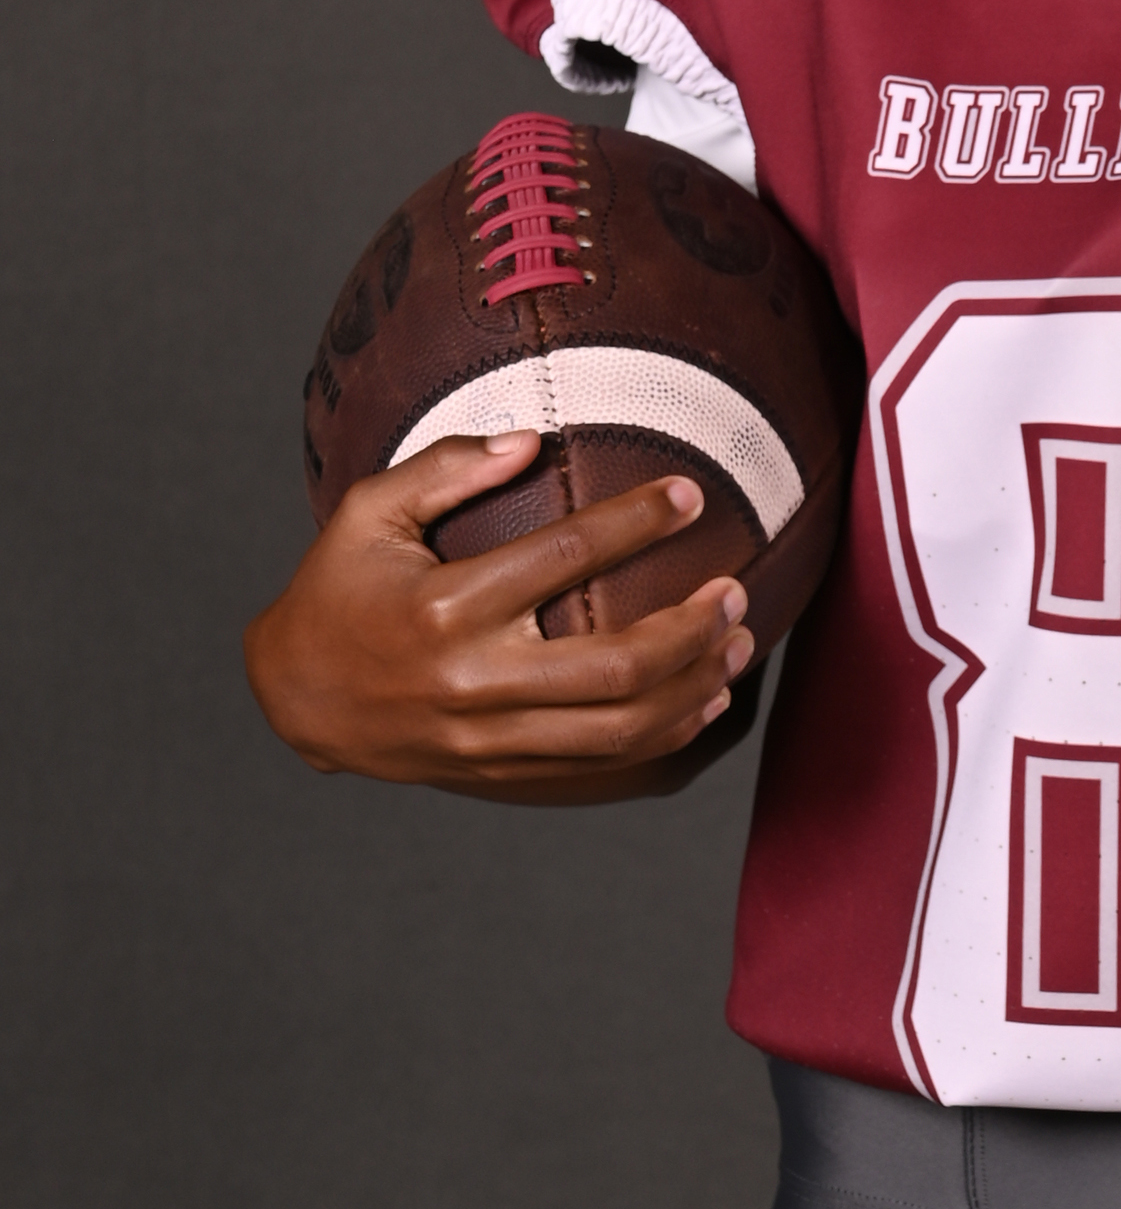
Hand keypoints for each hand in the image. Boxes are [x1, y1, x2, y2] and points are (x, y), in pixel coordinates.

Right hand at [243, 430, 754, 796]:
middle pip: (613, 666)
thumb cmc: (338, 587)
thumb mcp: (367, 513)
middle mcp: (470, 680)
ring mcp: (485, 737)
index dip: (638, 521)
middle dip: (690, 628)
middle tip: (736, 589)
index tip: (691, 495)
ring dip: (692, 685)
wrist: (294, 697)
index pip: (565, 556)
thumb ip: (446, 467)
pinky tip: (703, 698)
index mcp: (444, 607)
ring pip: (617, 727)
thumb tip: (532, 439)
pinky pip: (597, 762)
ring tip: (739, 640)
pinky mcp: (496, 769)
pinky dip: (660, 734)